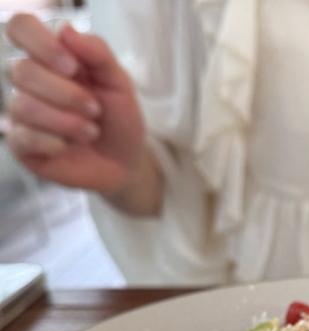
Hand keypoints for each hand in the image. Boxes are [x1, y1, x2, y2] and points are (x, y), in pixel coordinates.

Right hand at [5, 14, 151, 201]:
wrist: (125, 161)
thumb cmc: (118, 118)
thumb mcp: (119, 83)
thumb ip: (98, 53)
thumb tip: (66, 31)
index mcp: (48, 56)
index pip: (20, 27)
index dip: (42, 44)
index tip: (73, 67)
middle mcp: (28, 80)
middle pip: (22, 71)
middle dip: (66, 94)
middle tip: (95, 109)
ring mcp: (21, 112)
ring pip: (23, 105)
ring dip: (66, 121)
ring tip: (90, 132)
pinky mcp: (21, 144)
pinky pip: (22, 137)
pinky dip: (53, 143)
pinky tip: (69, 146)